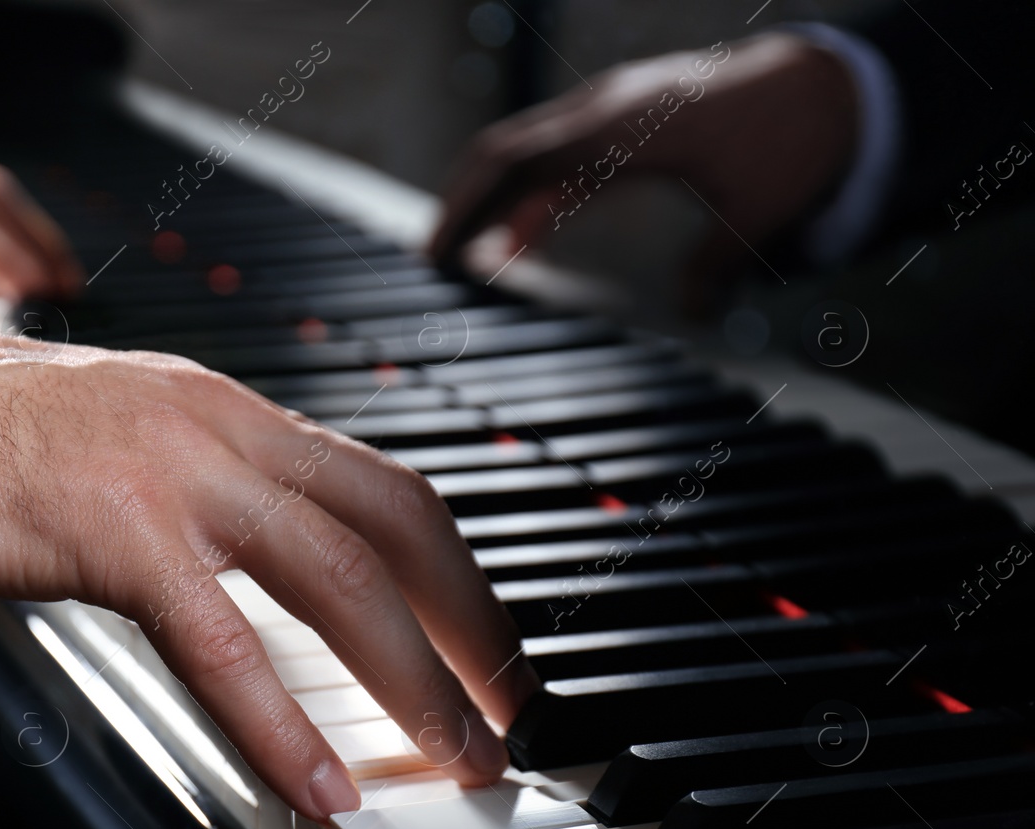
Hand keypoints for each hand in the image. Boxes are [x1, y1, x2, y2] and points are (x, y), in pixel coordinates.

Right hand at [0, 324, 540, 821]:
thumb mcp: (127, 439)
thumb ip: (205, 486)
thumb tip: (267, 557)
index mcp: (230, 411)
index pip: (381, 483)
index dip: (452, 567)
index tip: (484, 634)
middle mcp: (223, 429)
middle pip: (396, 521)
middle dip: (472, 620)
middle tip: (511, 702)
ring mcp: (176, 476)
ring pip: (339, 578)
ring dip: (415, 675)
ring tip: (456, 751)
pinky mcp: (119, 534)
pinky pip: (226, 644)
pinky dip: (284, 723)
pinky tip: (319, 783)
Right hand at [430, 33, 857, 312]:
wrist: (831, 80)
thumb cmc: (795, 136)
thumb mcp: (759, 210)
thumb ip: (715, 266)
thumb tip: (690, 315)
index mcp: (624, 126)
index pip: (516, 159)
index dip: (467, 204)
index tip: (438, 253)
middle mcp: (607, 109)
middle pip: (503, 150)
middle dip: (460, 204)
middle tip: (431, 261)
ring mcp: (612, 111)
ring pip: (525, 150)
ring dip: (491, 200)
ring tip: (465, 257)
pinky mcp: (623, 122)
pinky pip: (558, 155)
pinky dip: (531, 195)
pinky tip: (521, 238)